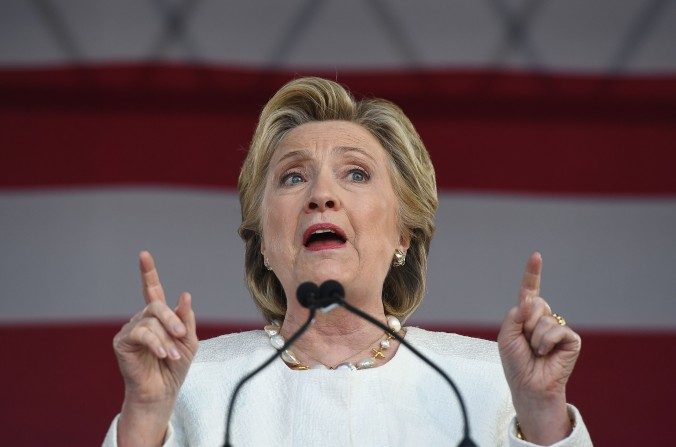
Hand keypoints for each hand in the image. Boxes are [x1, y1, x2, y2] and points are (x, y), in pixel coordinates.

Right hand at [112, 251, 197, 445]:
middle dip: (172, 320)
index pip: (152, 290)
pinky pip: (141, 333)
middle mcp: (142, 319)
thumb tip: (184, 295)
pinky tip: (164, 355)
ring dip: (167, 339)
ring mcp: (130, 329)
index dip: (147, 272)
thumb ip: (185, 319)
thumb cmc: (175, 367)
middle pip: (156, 305)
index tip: (143, 255)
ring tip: (173, 355)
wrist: (162, 392)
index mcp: (158, 317)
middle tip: (182, 336)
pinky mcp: (122, 342)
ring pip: (150, 321)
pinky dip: (156, 343)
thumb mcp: (188, 341)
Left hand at [497, 252, 580, 444]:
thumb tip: (531, 301)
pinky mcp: (571, 339)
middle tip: (526, 343)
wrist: (529, 386)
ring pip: (543, 318)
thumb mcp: (506, 336)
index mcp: (526, 315)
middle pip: (534, 303)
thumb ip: (515, 315)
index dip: (533, 273)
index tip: (537, 256)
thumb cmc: (516, 363)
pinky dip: (546, 343)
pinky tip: (546, 354)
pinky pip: (556, 329)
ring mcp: (558, 327)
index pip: (530, 291)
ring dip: (534, 337)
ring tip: (536, 352)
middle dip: (525, 323)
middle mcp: (544, 318)